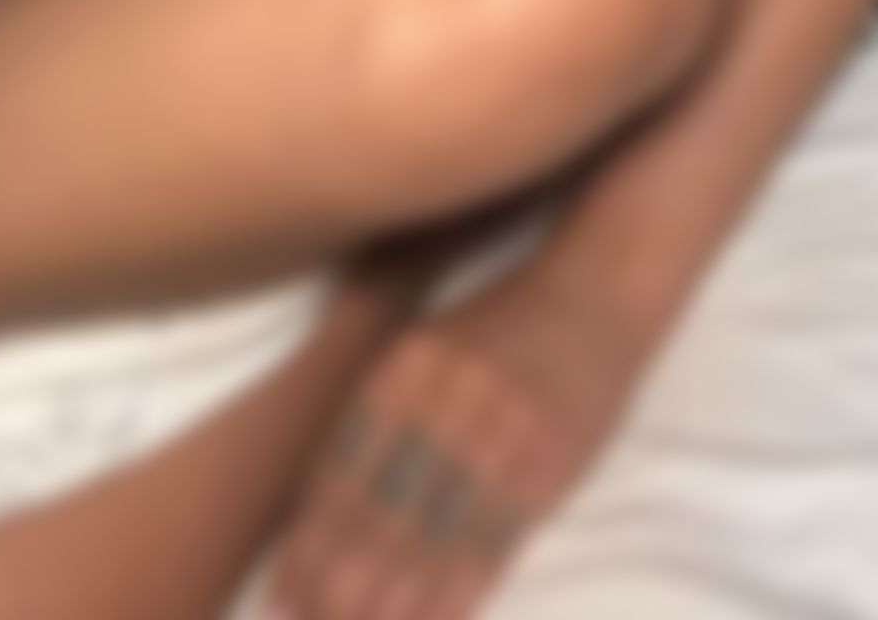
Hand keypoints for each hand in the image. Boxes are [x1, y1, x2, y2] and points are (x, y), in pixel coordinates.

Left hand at [261, 283, 630, 619]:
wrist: (596, 290)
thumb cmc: (500, 328)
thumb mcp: (426, 350)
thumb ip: (378, 420)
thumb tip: (315, 513)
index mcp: (405, 367)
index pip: (342, 471)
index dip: (309, 544)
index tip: (281, 597)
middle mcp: (446, 395)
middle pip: (381, 509)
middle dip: (341, 581)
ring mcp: (503, 426)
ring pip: (435, 531)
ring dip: (396, 596)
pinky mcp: (552, 456)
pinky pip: (496, 536)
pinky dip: (461, 586)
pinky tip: (438, 616)